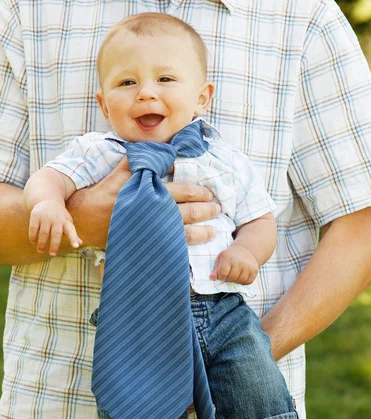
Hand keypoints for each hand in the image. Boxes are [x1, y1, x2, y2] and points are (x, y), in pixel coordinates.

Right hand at [29, 200, 81, 255]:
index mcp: (66, 222)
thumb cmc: (60, 216)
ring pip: (44, 233)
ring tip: (41, 251)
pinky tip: (33, 241)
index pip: (71, 231)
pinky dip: (33, 236)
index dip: (73, 239)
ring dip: (42, 243)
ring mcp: (46, 217)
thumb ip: (73, 233)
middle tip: (52, 254)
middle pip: (56, 234)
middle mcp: (56, 220)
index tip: (76, 246)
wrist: (47, 200)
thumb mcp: (67, 222)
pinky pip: (34, 228)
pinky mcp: (36, 216)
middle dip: (54, 245)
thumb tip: (80, 243)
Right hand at [67, 159, 219, 247]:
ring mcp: (149, 230)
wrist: (84, 219)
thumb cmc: (104, 193)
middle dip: (206, 210)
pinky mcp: (146, 244)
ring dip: (202, 230)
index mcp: (148, 193)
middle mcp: (151, 213)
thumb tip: (161, 149)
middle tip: (218, 208)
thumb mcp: (120, 172)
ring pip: (183, 233)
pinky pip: (171, 248)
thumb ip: (140, 160)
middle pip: (186, 213)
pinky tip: (197, 245)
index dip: (198, 192)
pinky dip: (186, 247)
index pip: (180, 191)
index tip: (210, 193)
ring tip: (214, 228)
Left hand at [210, 245, 258, 283]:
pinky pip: (248, 282)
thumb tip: (212, 277)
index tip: (222, 274)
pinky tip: (241, 275)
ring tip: (235, 275)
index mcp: (228, 257)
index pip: (222, 273)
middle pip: (231, 278)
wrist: (245, 250)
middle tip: (229, 274)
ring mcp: (248, 266)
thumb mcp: (221, 259)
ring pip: (240, 281)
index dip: (221, 277)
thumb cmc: (230, 256)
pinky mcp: (254, 270)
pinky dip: (243, 281)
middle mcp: (239, 261)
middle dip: (228, 279)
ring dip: (236, 281)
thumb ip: (216, 269)